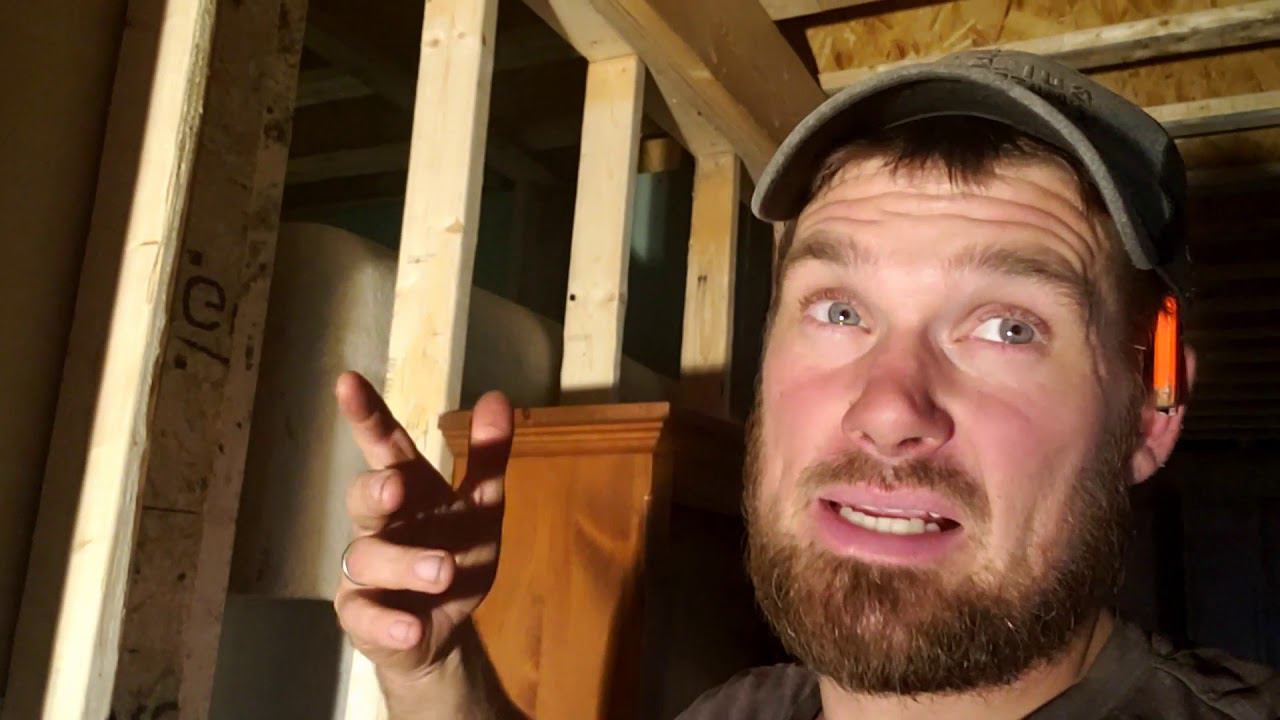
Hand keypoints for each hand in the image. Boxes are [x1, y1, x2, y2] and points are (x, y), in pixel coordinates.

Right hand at [332, 371, 512, 683]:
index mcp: (408, 491)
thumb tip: (498, 395)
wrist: (444, 630)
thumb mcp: (480, 507)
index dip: (366, 415)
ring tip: (444, 571)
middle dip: (375, 490)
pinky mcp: (362, 617)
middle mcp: (379, 525)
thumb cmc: (455, 554)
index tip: (347, 381)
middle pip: (363, 497)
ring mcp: (364, 572)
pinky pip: (365, 618)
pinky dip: (388, 622)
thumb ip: (487, 456)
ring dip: (405, 564)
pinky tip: (412, 626)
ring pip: (368, 558)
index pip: (384, 446)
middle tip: (395, 487)